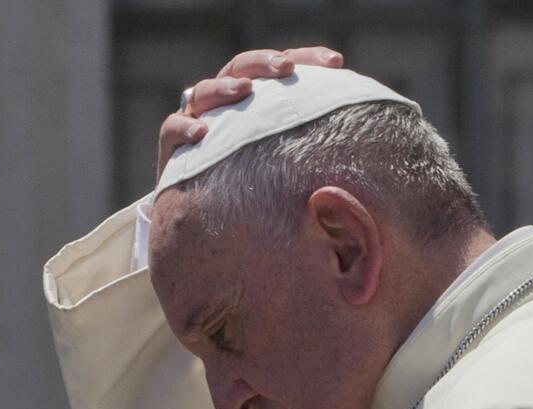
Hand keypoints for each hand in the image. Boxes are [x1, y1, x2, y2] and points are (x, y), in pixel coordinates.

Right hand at [156, 46, 344, 178]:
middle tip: (287, 68)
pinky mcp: (174, 148)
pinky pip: (173, 128)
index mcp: (259, 102)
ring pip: (206, 91)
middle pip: (242, 67)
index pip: (282, 69)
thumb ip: (313, 159)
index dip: (308, 59)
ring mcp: (198, 121)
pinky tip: (203, 133)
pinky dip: (185, 127)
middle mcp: (227, 105)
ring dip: (225, 87)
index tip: (336, 64)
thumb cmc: (261, 194)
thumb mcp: (291, 172)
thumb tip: (360, 174)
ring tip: (244, 89)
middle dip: (265, 63)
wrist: (213, 225)